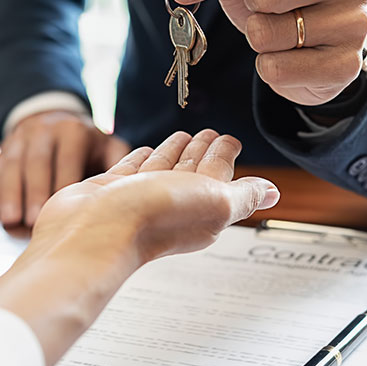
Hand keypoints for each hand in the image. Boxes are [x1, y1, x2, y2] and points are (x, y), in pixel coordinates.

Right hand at [0, 111, 130, 227]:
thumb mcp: (107, 144)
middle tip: (32, 221)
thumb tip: (135, 186)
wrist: (55, 116)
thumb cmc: (87, 142)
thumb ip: (120, 163)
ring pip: (12, 167)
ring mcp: (21, 139)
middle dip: (32, 192)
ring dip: (9, 194)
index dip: (62, 184)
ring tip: (9, 221)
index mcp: (74, 132)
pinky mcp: (3, 150)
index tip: (63, 211)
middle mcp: (45, 132)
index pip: (68, 159)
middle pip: (36, 163)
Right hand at [0, 130, 278, 365]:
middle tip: (210, 132)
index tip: (230, 138)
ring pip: (165, 167)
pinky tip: (148, 150)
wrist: (93, 232)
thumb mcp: (215, 202)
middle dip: (203, 150)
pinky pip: (134, 168)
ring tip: (183, 136)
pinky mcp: (112, 190)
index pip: (219, 174)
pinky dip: (143, 158)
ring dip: (176, 151)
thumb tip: (273, 193)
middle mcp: (172, 203)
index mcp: (201, 207)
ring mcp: (140, 197)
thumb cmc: (153, 219)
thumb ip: (244, 195)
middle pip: (193, 169)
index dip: (225, 155)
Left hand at [159, 0, 366, 105]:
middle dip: (247, 6)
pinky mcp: (346, 64)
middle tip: (261, 8)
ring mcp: (356, 22)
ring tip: (280, 34)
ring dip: (258, 39)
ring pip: (268, 34)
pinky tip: (290, 58)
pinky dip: (269, 68)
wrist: (322, 45)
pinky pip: (277, 69)